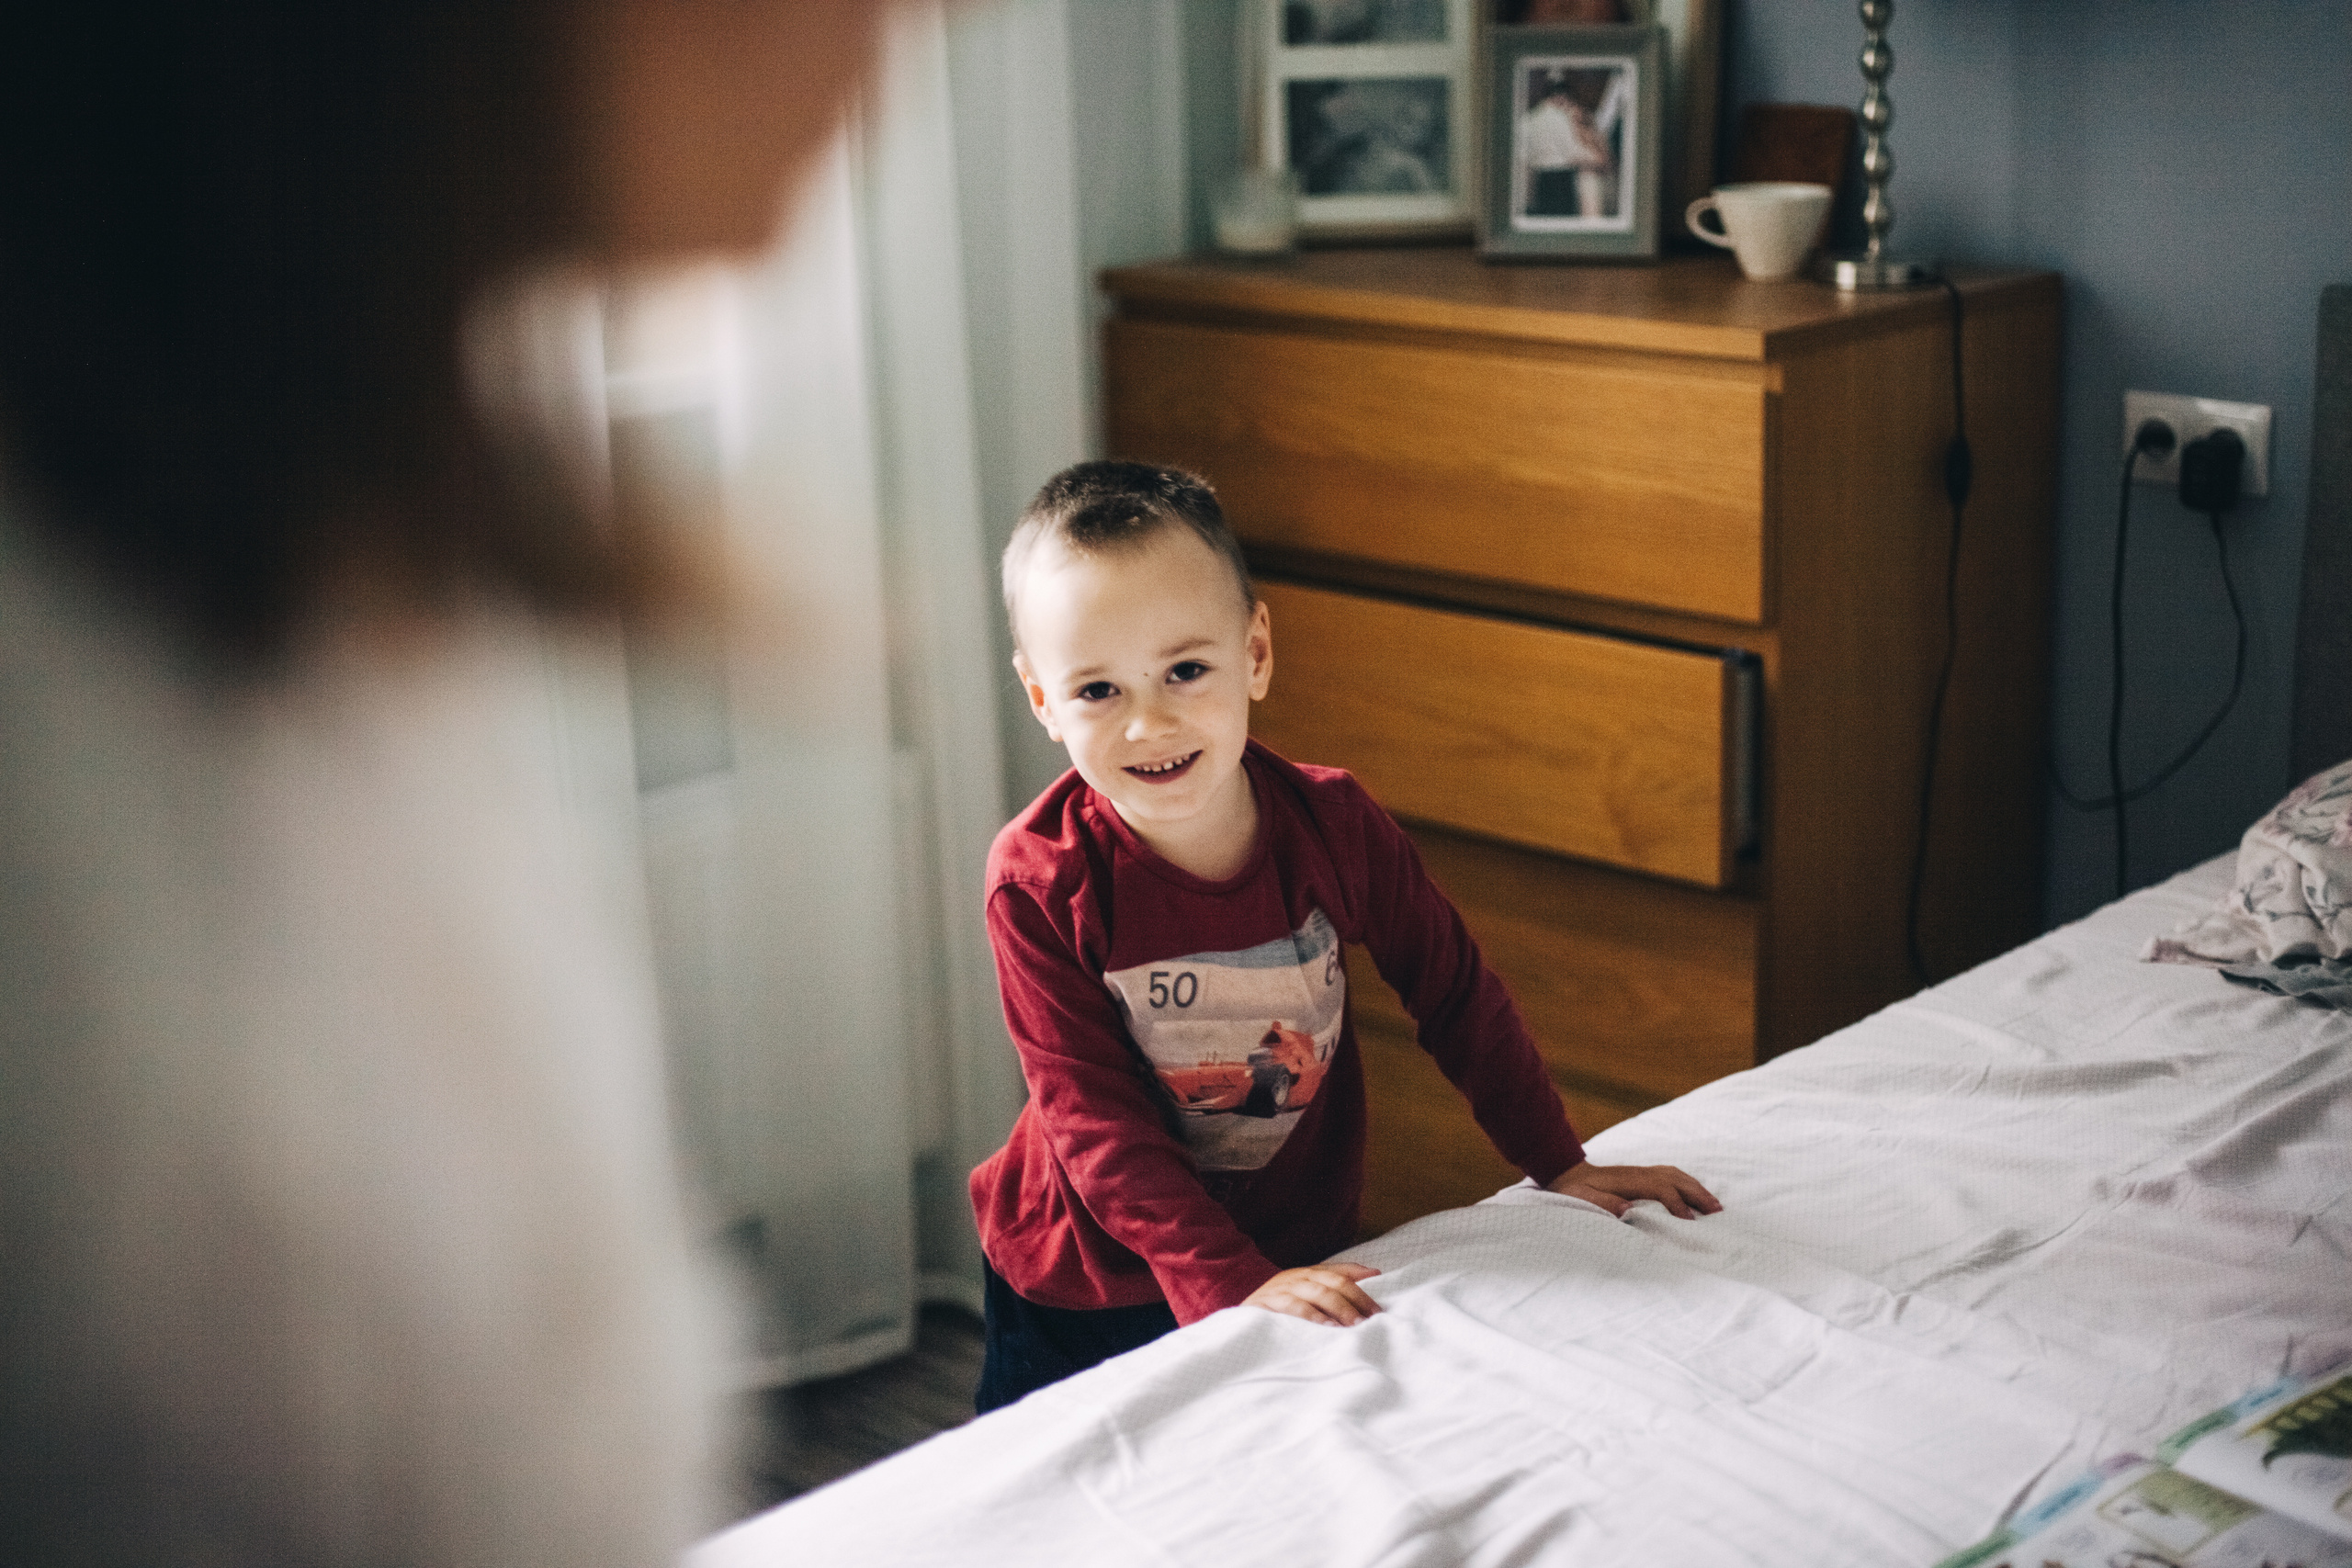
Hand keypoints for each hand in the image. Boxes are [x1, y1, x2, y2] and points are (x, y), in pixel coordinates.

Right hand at [1242, 1262, 1381, 1326]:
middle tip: (1372, 1319)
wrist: (1236, 1320)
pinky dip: (1312, 1316)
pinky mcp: (1267, 1304)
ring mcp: (1281, 1288)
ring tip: (1355, 1324)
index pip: (1340, 1272)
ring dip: (1339, 1307)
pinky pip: (1293, 1306)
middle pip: (1333, 1282)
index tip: (1379, 1308)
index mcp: (1307, 1274)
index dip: (1362, 1285)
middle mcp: (1296, 1277)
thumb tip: (1373, 1277)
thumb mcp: (1304, 1298)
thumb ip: (1333, 1289)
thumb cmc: (1278, 1311)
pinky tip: (1327, 1328)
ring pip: (1317, 1291)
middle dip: (1356, 1299)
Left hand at [1546, 1161, 1720, 1219]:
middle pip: (1675, 1180)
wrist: (1566, 1174)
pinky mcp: (1642, 1175)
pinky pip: (1671, 1175)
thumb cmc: (1575, 1191)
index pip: (1661, 1189)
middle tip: (1717, 1212)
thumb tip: (1627, 1209)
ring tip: (1714, 1205)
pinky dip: (1687, 1183)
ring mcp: (1642, 1172)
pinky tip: (1695, 1193)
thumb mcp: (1582, 1198)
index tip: (1689, 1222)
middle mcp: (1639, 1173)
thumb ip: (1603, 1204)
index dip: (1676, 1204)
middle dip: (1697, 1195)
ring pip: (1676, 1176)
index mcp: (1628, 1180)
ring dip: (1696, 1188)